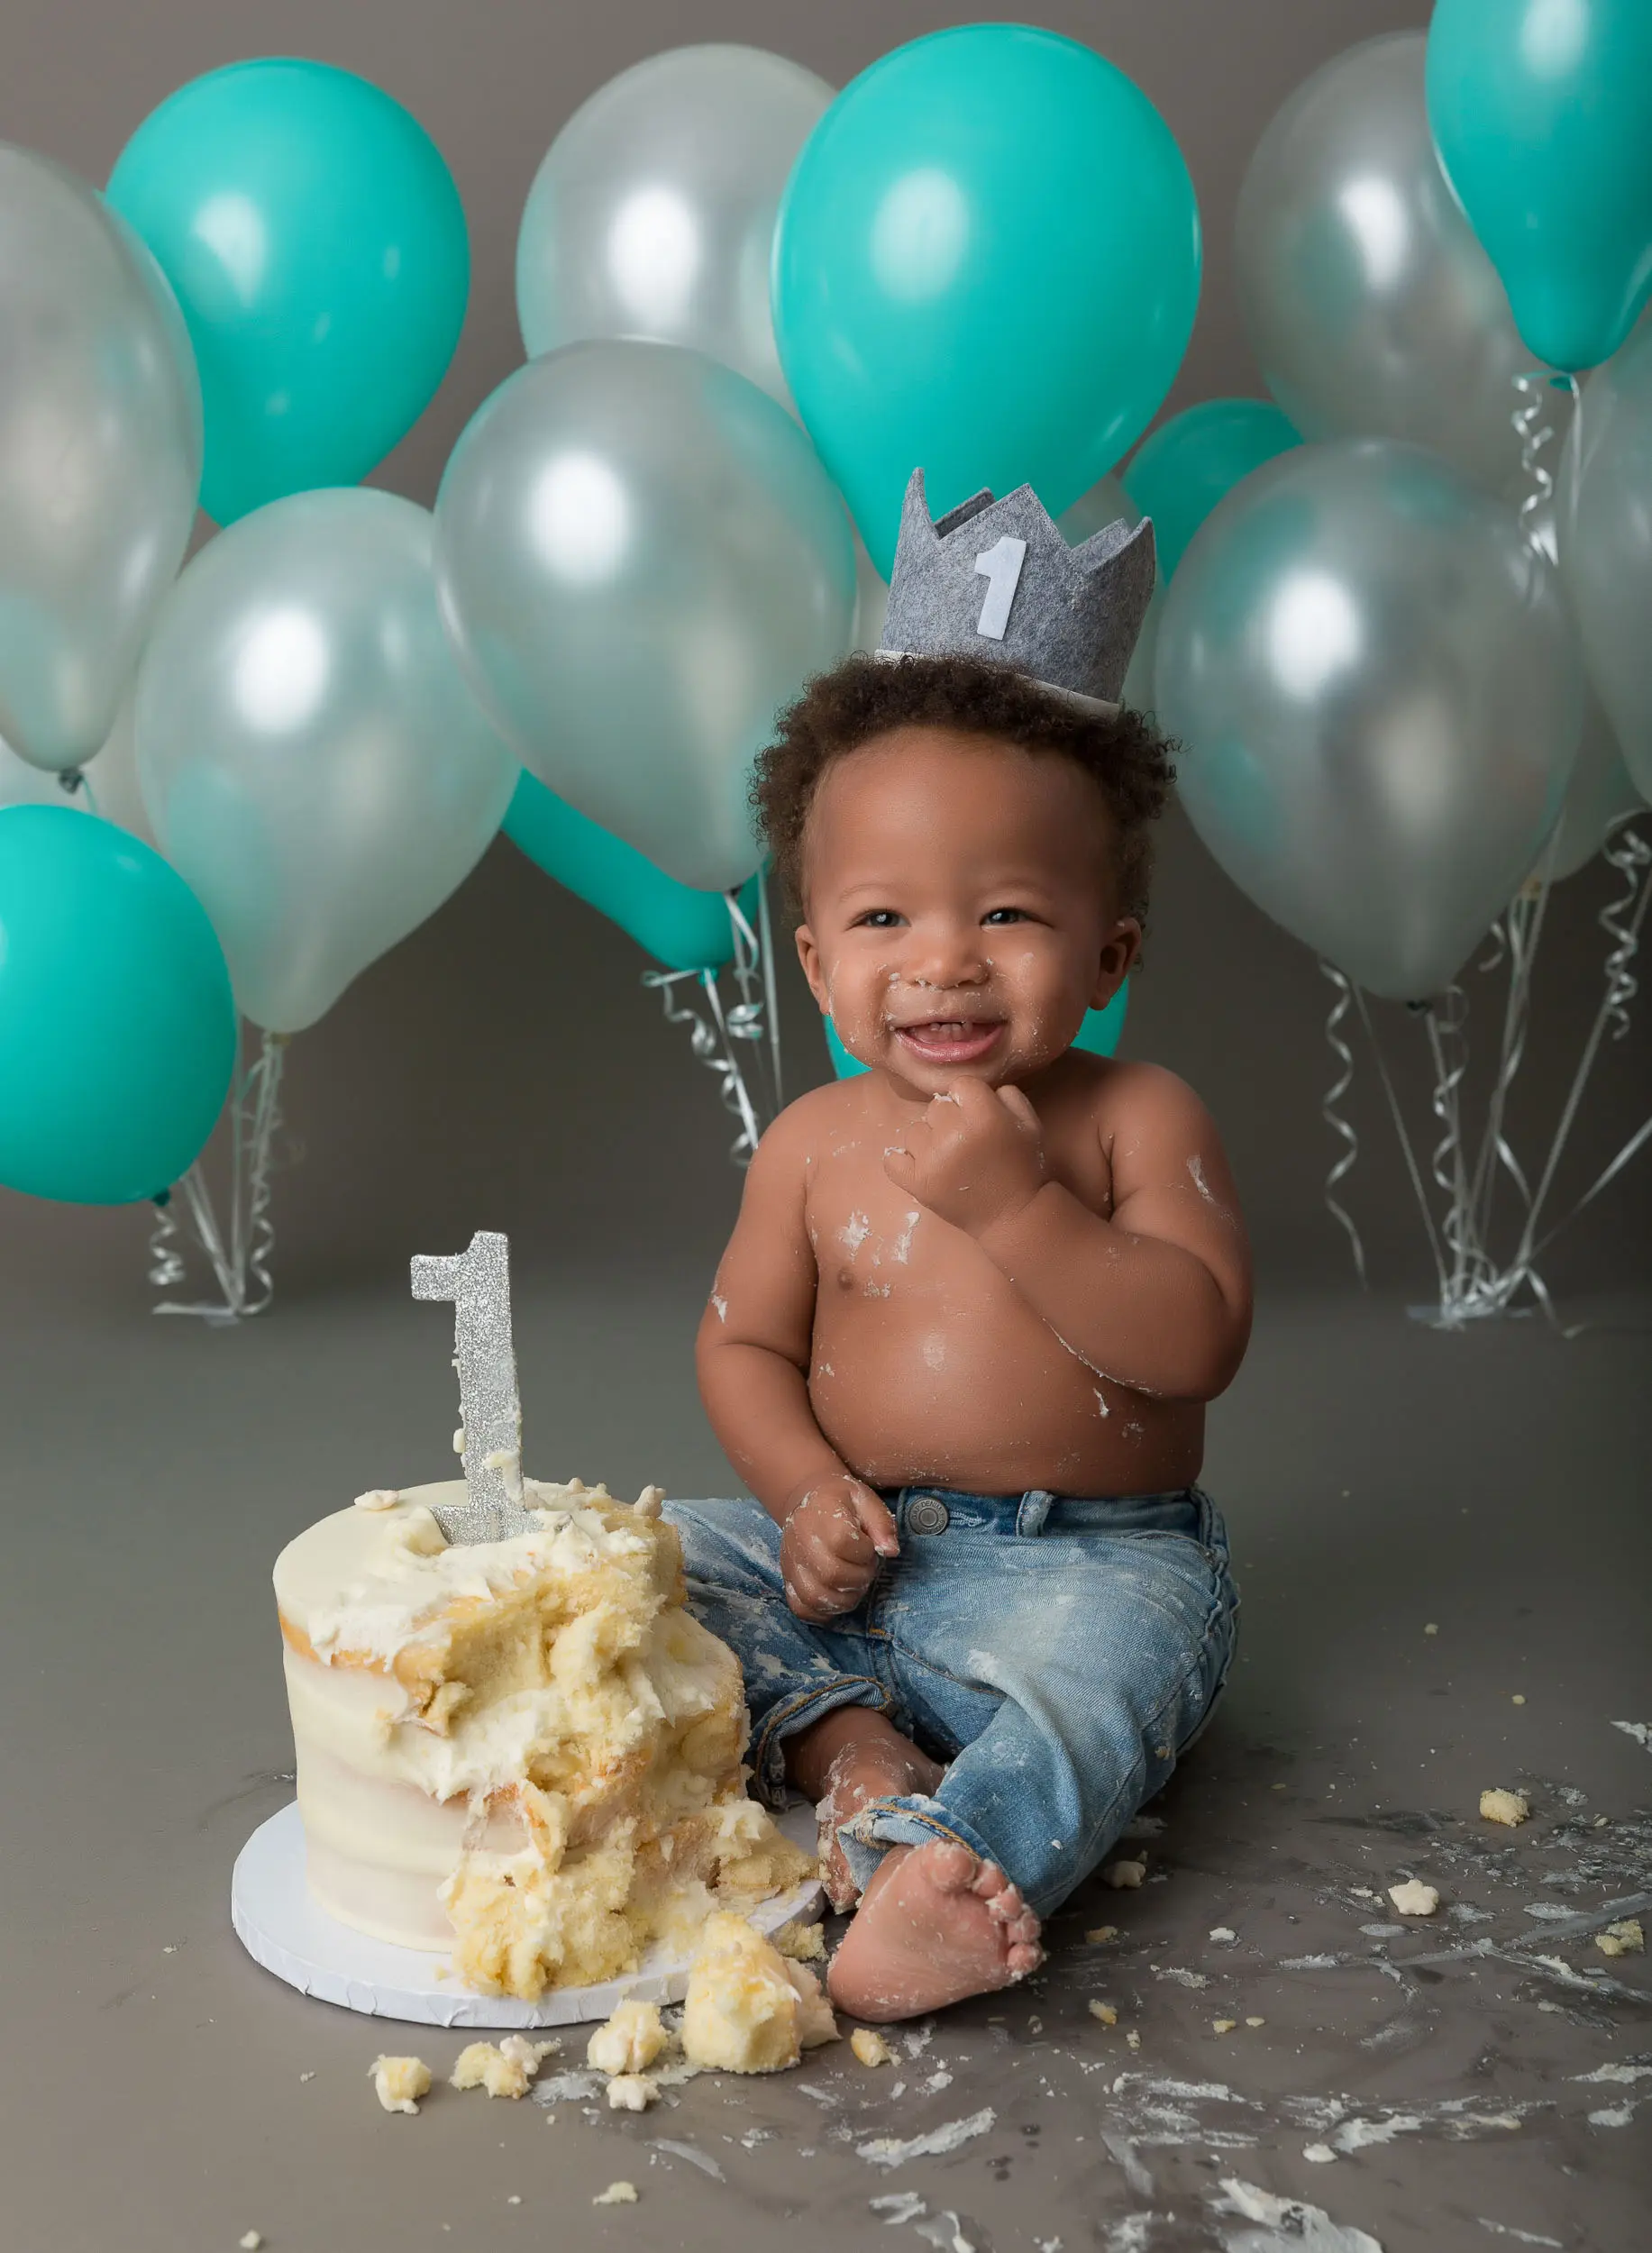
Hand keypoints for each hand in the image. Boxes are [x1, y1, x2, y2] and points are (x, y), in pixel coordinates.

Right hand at [780, 1473, 899, 1621]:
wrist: (806, 1500)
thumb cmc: (839, 1501)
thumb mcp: (864, 1499)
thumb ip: (881, 1523)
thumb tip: (891, 1551)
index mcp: (822, 1518)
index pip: (844, 1544)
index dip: (865, 1552)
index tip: (869, 1547)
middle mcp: (802, 1543)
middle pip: (831, 1575)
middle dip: (859, 1578)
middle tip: (865, 1568)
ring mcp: (792, 1564)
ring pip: (815, 1597)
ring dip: (844, 1599)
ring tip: (854, 1585)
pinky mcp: (788, 1580)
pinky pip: (801, 1608)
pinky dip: (821, 1613)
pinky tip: (836, 1600)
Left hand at [882, 1078, 1045, 1236]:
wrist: (1012, 1215)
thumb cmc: (1022, 1166)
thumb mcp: (1029, 1123)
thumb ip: (1006, 1094)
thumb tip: (972, 1088)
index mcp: (983, 1116)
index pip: (960, 1085)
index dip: (970, 1099)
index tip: (979, 1117)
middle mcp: (953, 1134)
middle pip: (936, 1106)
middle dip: (950, 1119)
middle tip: (965, 1141)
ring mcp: (930, 1159)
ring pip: (915, 1130)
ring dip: (929, 1140)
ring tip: (949, 1159)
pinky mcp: (915, 1182)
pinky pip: (891, 1158)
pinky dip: (904, 1161)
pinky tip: (922, 1166)